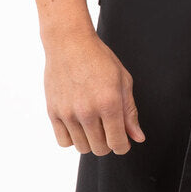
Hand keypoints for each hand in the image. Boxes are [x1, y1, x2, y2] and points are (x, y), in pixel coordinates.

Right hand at [43, 27, 145, 153]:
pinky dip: (73, 139)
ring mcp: (68, 113)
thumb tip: (138, 138)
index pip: (118, 143)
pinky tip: (78, 125)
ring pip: (82, 148)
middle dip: (108, 143)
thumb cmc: (99, 59)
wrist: (69, 43)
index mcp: (109, 103)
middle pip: (100, 149)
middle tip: (108, 129)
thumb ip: (130, 112)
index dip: (123, 146)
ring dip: (90, 142)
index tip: (123, 141)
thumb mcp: (123, 81)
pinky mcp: (53, 112)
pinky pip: (64, 141)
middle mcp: (87, 111)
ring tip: (93, 125)